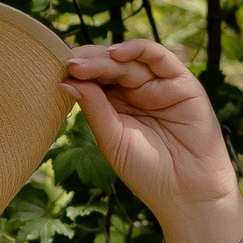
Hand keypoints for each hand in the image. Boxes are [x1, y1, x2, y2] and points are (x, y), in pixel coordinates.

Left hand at [62, 39, 242, 239]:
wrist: (187, 193)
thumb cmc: (147, 172)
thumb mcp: (112, 139)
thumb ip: (94, 108)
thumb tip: (66, 82)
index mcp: (118, 105)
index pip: (95, 79)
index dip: (78, 73)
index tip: (55, 72)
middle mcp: (138, 91)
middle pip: (110, 66)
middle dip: (88, 63)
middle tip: (68, 65)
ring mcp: (160, 85)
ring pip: (130, 60)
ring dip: (106, 58)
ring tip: (84, 63)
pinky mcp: (182, 83)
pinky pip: (159, 57)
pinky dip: (138, 50)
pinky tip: (116, 54)